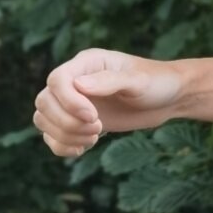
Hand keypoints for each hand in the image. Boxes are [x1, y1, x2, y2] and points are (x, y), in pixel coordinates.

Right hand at [34, 48, 182, 156]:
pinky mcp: (76, 121)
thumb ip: (110, 81)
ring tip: (95, 137)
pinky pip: (51, 136)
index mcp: (87, 63)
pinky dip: (61, 146)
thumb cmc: (157, 83)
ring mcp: (73, 102)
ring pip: (43, 120)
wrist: (168, 99)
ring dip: (64, 135)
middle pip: (44, 102)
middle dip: (67, 122)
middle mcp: (74, 81)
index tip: (94, 116)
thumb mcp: (139, 81)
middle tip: (99, 128)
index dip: (68, 102)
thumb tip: (78, 85)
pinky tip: (83, 149)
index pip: (57, 80)